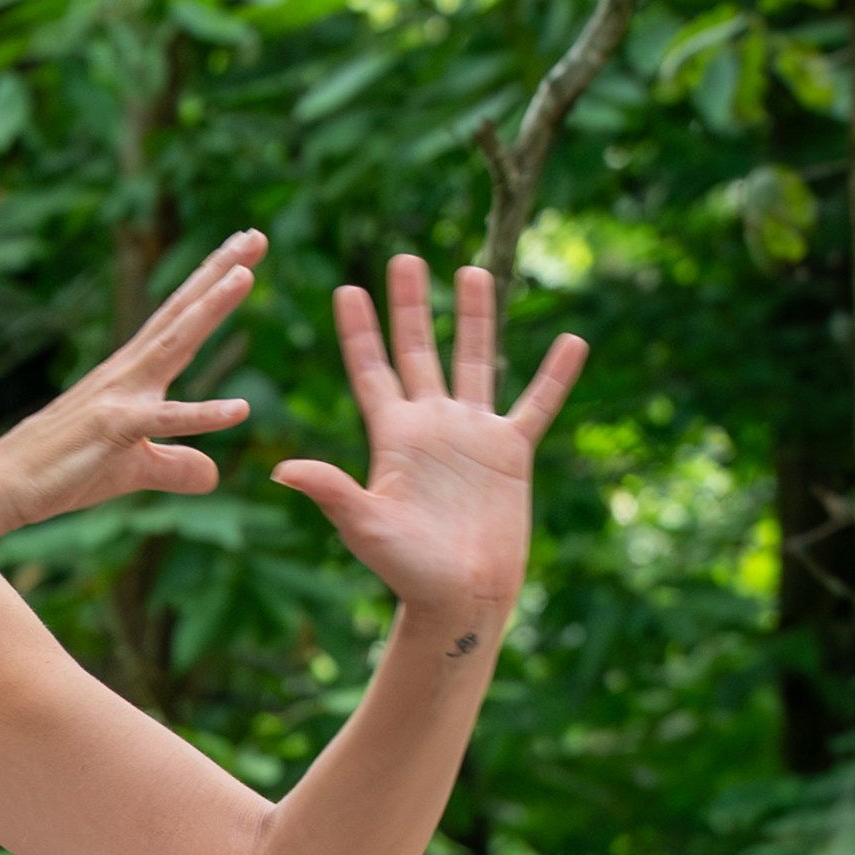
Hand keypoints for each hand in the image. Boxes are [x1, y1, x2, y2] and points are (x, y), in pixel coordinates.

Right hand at [0, 231, 262, 528]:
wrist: (2, 484)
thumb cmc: (60, 471)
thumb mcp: (130, 471)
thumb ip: (174, 467)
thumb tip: (213, 476)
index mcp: (131, 376)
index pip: (177, 323)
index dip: (210, 287)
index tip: (243, 253)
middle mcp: (126, 374)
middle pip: (179, 316)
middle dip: (217, 273)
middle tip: (254, 234)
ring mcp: (118, 398)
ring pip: (172, 345)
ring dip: (209, 309)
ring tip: (245, 273)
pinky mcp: (113, 431)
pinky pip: (164, 422)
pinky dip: (202, 416)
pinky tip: (241, 410)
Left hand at [276, 256, 587, 617]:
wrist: (458, 597)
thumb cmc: (405, 570)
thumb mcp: (365, 526)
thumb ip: (331, 491)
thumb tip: (282, 471)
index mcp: (392, 437)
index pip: (371, 371)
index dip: (359, 331)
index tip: (345, 289)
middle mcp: (430, 426)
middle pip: (418, 352)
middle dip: (410, 307)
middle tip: (402, 258)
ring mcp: (472, 435)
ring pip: (475, 361)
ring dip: (474, 319)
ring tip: (473, 271)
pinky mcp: (512, 453)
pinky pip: (538, 404)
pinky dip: (555, 376)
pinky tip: (572, 340)